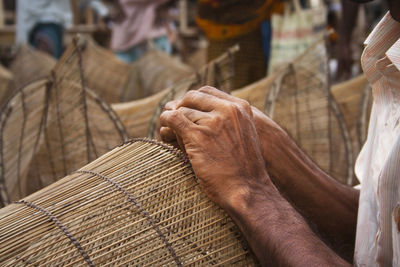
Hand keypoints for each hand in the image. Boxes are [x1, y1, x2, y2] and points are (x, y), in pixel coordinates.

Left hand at [160, 87, 351, 265]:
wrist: (248, 191)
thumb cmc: (244, 169)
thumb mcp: (244, 136)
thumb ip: (228, 121)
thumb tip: (201, 113)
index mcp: (240, 107)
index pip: (206, 91)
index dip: (192, 101)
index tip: (187, 113)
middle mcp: (227, 110)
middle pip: (191, 98)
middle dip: (181, 109)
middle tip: (175, 124)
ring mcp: (212, 122)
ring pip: (181, 110)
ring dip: (172, 122)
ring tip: (170, 136)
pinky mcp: (198, 136)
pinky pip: (172, 119)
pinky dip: (165, 124)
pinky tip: (165, 134)